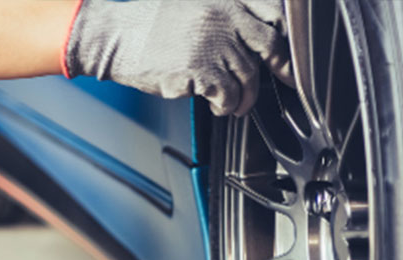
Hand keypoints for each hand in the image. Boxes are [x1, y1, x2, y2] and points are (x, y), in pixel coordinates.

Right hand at [63, 0, 293, 115]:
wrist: (115, 38)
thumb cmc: (146, 25)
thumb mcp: (191, 5)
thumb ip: (222, 16)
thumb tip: (251, 40)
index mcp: (224, 0)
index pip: (272, 14)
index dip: (285, 37)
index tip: (287, 54)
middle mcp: (223, 19)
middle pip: (269, 46)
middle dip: (279, 68)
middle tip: (282, 81)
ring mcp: (213, 44)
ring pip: (249, 77)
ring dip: (245, 96)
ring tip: (235, 104)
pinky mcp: (200, 71)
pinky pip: (228, 95)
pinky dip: (227, 106)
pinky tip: (219, 107)